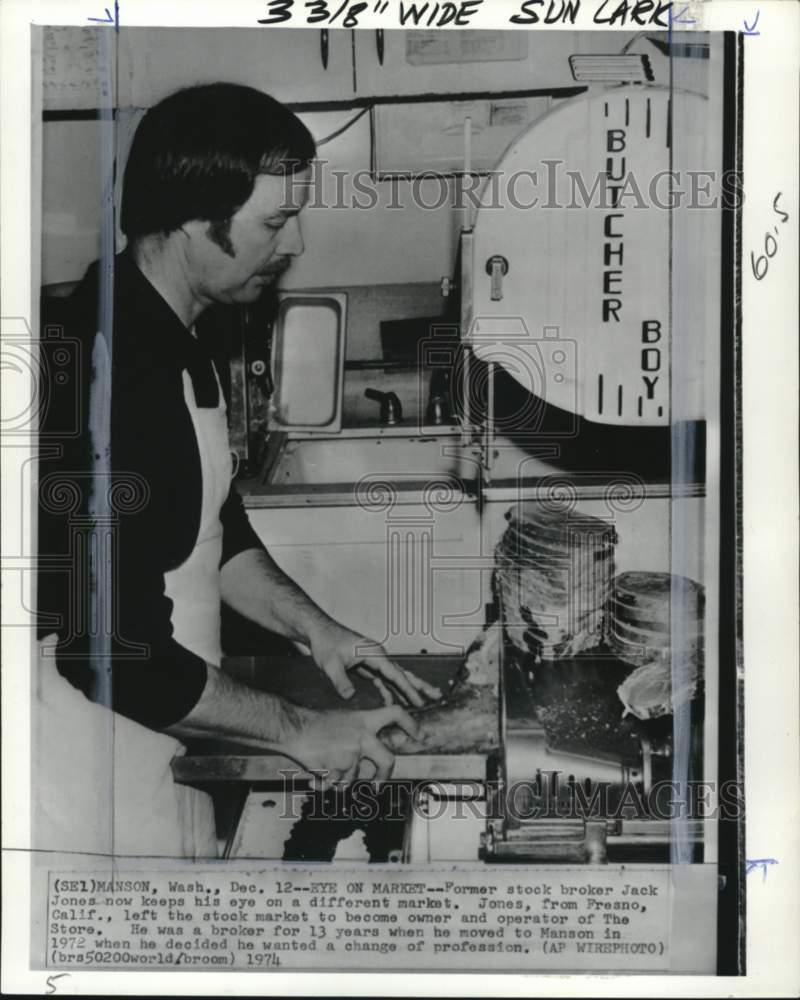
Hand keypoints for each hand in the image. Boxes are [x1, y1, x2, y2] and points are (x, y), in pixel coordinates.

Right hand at [281, 704, 417, 788]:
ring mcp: (352, 754)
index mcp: (364, 720)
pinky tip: (316, 775)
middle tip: (377, 784)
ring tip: (324, 767)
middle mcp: (363, 736)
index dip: (410, 723)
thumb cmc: (315, 725)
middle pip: (388, 760)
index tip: (419, 734)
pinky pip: (337, 785)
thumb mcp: (345, 721)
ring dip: (339, 779)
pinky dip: (326, 784)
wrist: (294, 728)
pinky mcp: (340, 768)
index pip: (395, 714)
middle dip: (384, 776)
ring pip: (354, 778)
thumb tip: (371, 757)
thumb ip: (361, 735)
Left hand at [309, 621, 440, 706]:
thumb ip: (340, 680)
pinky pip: (382, 680)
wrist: (318, 631)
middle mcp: (378, 655)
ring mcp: (373, 660)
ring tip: (421, 702)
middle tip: (437, 696)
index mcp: (374, 653)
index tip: (419, 701)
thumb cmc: (325, 642)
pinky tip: (393, 702)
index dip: (408, 689)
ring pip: (394, 677)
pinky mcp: (367, 665)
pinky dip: (389, 690)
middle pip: (402, 673)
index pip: (395, 674)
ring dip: (407, 690)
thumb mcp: (329, 664)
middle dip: (419, 686)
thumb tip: (350, 696)